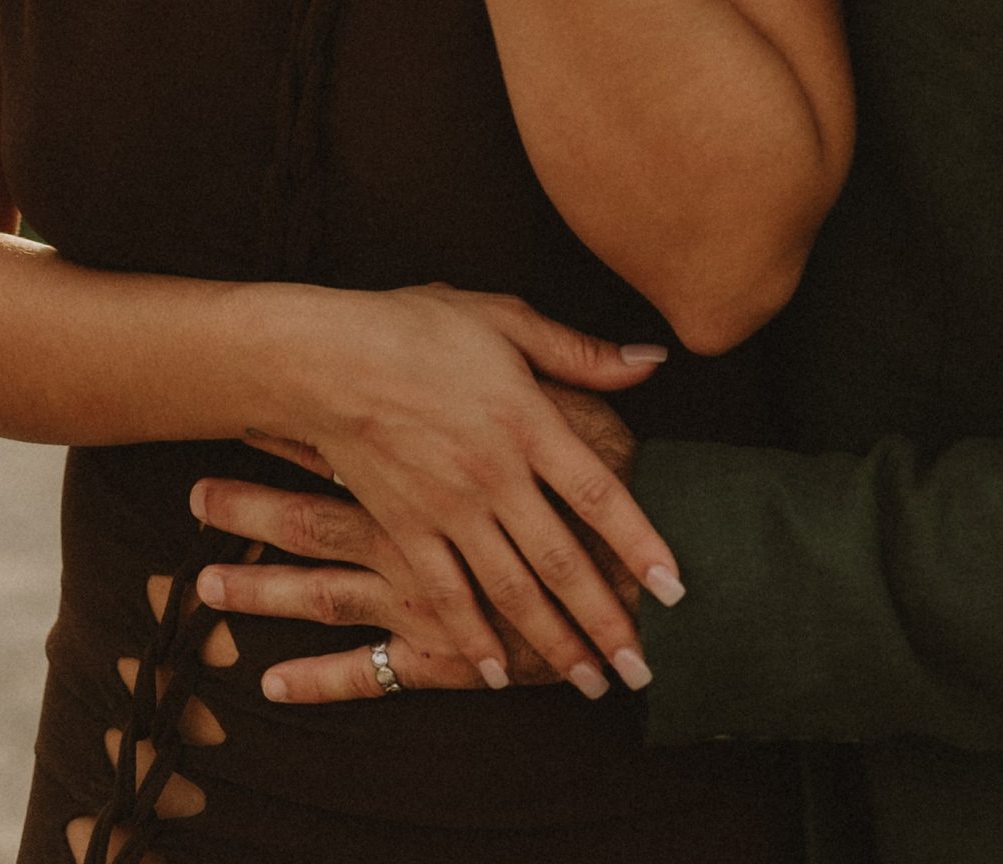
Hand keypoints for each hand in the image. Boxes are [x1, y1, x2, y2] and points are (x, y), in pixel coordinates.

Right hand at [240, 284, 674, 692]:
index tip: (675, 590)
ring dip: (555, 643)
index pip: (598, 493)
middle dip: (605, 620)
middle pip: (562, 560)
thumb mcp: (506, 320)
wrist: (326, 359)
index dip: (640, 543)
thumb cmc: (418, 328)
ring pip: (512, 590)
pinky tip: (496, 672)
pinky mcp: (407, 529)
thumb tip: (653, 360)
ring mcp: (449, 508)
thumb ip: (581, 352)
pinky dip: (473, 639)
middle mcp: (495, 475)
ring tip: (590, 683)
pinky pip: (446, 595)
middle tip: (642, 667)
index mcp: (528, 421)